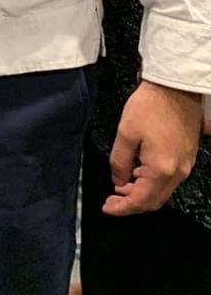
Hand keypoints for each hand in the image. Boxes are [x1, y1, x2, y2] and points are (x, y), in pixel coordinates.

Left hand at [105, 80, 201, 215]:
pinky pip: (169, 178)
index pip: (141, 200)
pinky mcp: (187, 155)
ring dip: (142, 192)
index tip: (107, 208)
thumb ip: (119, 161)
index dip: (122, 208)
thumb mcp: (125, 133)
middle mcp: (178, 172)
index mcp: (162, 169)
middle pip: (154, 200)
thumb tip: (118, 180)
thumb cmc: (150, 105)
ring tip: (121, 185)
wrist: (175, 86)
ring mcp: (186, 165)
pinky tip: (137, 171)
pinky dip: (152, 181)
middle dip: (131, 203)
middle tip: (112, 199)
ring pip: (162, 190)